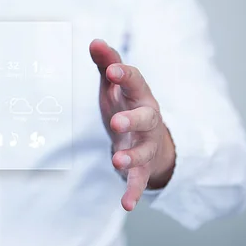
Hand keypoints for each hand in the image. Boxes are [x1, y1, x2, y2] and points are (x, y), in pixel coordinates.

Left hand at [89, 39, 175, 210]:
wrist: (150, 139)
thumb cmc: (128, 106)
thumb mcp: (116, 86)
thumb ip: (107, 64)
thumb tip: (94, 41)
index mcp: (139, 96)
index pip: (134, 81)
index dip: (124, 74)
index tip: (111, 69)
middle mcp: (148, 119)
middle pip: (146, 117)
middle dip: (133, 119)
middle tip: (115, 122)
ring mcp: (146, 144)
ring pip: (143, 150)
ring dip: (131, 156)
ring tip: (115, 161)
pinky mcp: (143, 167)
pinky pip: (139, 180)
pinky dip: (134, 191)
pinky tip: (127, 204)